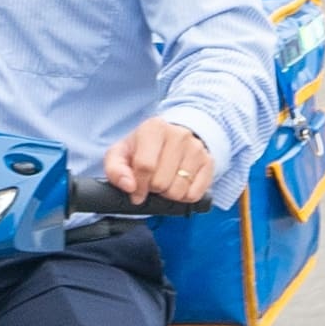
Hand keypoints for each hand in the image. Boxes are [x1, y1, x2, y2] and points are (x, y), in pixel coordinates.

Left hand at [94, 118, 224, 208]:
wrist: (173, 137)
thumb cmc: (144, 148)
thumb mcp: (121, 154)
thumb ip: (115, 169)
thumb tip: (128, 186)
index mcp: (154, 128)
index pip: (145, 166)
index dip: (138, 186)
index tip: (136, 192)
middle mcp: (178, 135)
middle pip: (161, 182)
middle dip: (153, 189)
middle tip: (152, 181)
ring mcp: (196, 148)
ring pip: (178, 191)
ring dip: (168, 194)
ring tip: (165, 182)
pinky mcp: (208, 162)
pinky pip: (194, 194)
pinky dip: (183, 197)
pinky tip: (178, 185)